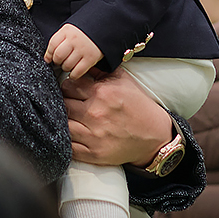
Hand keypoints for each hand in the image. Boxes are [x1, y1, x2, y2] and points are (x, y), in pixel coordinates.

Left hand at [46, 24, 103, 79]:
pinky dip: (73, 75)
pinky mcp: (91, 58)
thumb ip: (59, 41)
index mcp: (67, 31)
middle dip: (57, 62)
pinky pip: (77, 72)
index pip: (52, 45)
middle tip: (60, 62)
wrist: (103, 28)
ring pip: (67, 65)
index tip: (49, 58)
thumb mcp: (70, 30)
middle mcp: (74, 40)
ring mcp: (83, 49)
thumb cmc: (84, 32)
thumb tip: (48, 57)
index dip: (49, 54)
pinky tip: (74, 72)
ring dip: (66, 68)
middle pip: (58, 56)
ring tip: (69, 65)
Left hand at [60, 68, 174, 166]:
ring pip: (63, 124)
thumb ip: (101, 71)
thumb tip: (83, 64)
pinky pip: (69, 146)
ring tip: (71, 118)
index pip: (68, 85)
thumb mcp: (124, 81)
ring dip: (64, 120)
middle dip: (64, 102)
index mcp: (102, 93)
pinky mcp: (94, 153)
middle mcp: (96, 113)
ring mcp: (94, 136)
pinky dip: (67, 140)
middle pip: (63, 104)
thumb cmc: (139, 107)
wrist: (155, 136)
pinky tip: (73, 134)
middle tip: (70, 103)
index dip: (67, 86)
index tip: (71, 90)